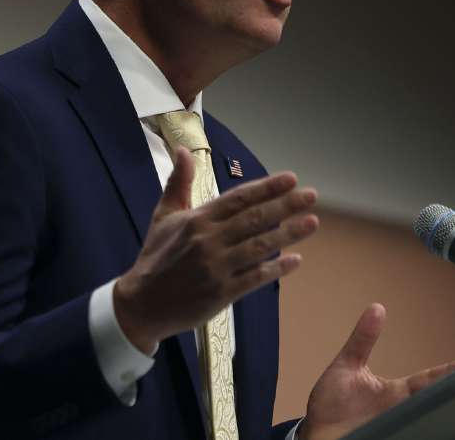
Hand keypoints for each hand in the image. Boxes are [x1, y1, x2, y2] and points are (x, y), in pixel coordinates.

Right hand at [114, 147, 318, 351]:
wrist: (142, 304)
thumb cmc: (155, 256)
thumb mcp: (163, 215)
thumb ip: (178, 183)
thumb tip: (184, 150)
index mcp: (197, 219)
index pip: (238, 198)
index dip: (266, 188)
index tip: (291, 179)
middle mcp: (208, 240)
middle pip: (254, 219)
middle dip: (285, 206)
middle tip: (311, 196)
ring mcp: (216, 267)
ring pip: (259, 246)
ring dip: (288, 234)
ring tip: (312, 222)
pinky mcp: (222, 293)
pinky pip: (255, 278)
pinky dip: (276, 268)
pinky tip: (296, 260)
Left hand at [301, 304, 454, 439]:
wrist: (315, 433)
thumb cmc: (331, 404)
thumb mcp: (347, 365)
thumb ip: (363, 339)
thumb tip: (376, 308)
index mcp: (396, 392)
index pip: (428, 380)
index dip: (447, 373)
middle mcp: (400, 411)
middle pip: (433, 400)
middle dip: (452, 394)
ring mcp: (396, 426)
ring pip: (426, 420)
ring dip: (438, 414)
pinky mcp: (389, 436)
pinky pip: (408, 433)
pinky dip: (417, 430)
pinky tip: (426, 427)